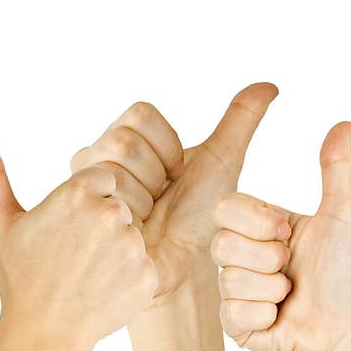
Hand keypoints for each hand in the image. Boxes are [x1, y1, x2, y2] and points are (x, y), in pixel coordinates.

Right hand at [0, 134, 157, 347]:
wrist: (45, 334)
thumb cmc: (21, 279)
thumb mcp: (1, 224)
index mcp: (76, 192)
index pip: (103, 178)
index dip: (88, 203)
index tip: (71, 230)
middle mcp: (109, 212)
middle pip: (121, 205)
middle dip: (104, 227)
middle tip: (77, 257)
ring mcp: (132, 244)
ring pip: (134, 235)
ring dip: (118, 252)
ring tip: (89, 275)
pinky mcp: (148, 274)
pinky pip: (145, 266)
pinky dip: (130, 279)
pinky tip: (104, 291)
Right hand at [78, 84, 277, 303]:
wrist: (184, 264)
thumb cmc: (199, 216)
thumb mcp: (222, 163)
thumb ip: (240, 121)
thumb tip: (269, 85)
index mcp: (122, 139)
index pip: (140, 115)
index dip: (169, 146)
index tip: (179, 174)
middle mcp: (94, 160)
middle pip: (122, 141)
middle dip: (156, 174)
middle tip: (161, 199)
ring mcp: (84, 189)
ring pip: (112, 173)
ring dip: (143, 201)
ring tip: (146, 219)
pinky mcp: (81, 219)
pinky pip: (105, 206)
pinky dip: (132, 222)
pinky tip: (135, 234)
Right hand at [210, 122, 350, 350]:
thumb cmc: (350, 272)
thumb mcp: (345, 213)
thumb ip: (336, 167)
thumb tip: (345, 123)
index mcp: (258, 226)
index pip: (225, 208)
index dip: (257, 222)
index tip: (288, 233)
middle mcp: (241, 255)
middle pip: (221, 244)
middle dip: (267, 258)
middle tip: (291, 267)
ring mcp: (234, 290)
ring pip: (229, 278)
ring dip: (271, 289)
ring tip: (289, 294)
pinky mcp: (234, 323)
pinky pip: (234, 312)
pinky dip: (265, 314)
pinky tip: (280, 317)